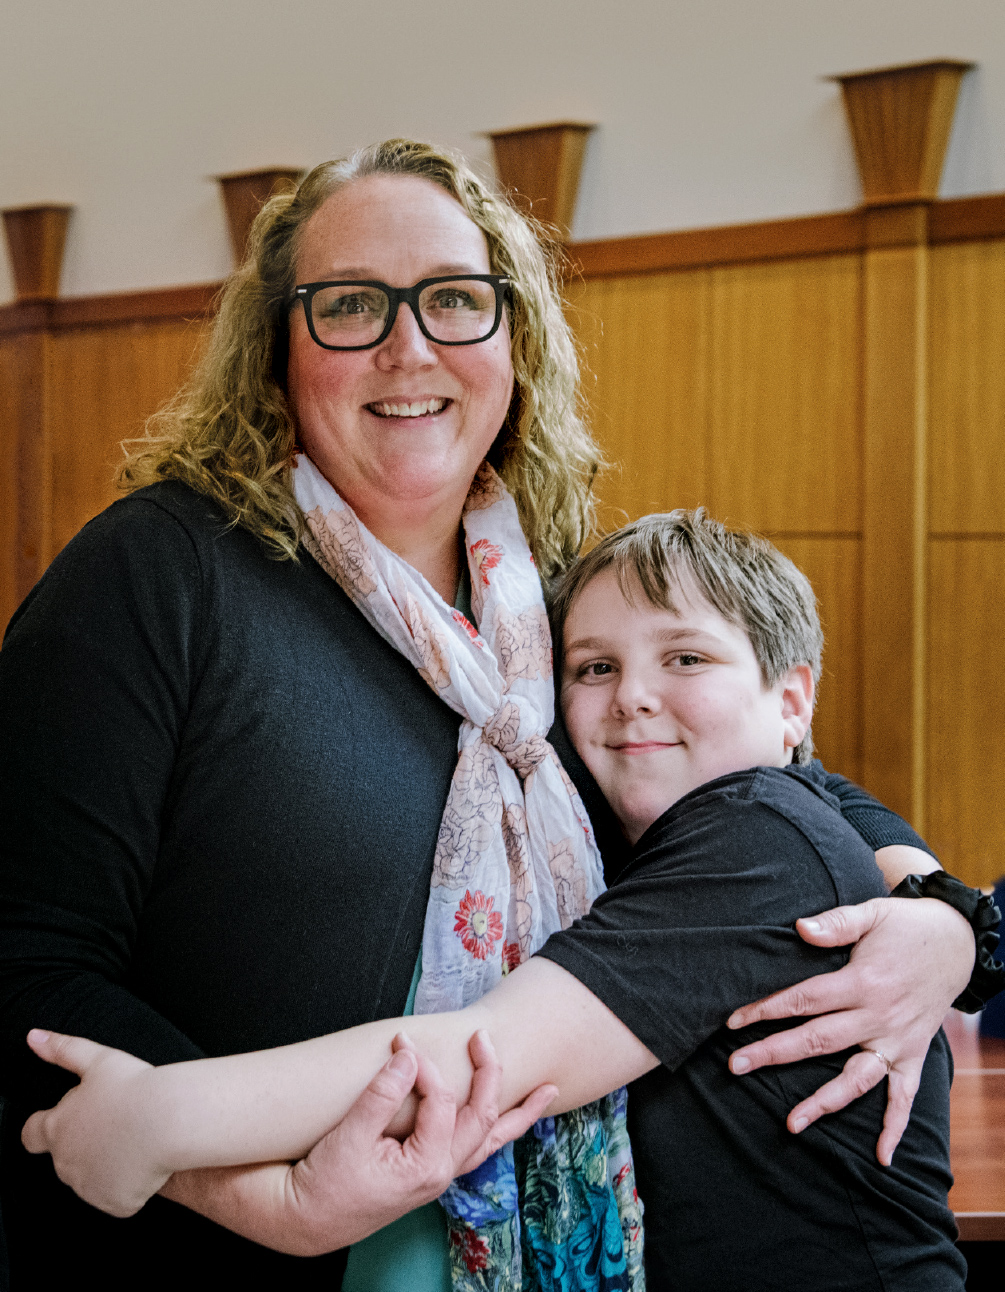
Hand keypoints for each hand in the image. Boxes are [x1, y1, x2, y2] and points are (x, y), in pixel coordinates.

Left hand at [21, 1029, 163, 1215]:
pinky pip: (117, 1196)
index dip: (43, 1127)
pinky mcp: (114, 1203)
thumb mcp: (98, 1060)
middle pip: (66, 1156)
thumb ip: (62, 1050)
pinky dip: (128, 1184)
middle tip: (115, 1124)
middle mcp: (65, 1162)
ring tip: (132, 1140)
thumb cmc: (134, 1088)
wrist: (168, 1120)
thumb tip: (34, 1037)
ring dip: (105, 1163)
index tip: (67, 1120)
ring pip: (91, 1177)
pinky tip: (143, 1162)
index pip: (31, 1135)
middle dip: (85, 1143)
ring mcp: (89, 1187)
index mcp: (56, 1129)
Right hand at [162, 1030, 555, 1254]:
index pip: (441, 1103)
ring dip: (517, 1112)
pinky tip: (508, 1117)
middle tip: (484, 1037)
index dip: (424, 1069)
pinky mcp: (430, 1170)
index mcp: (426, 1166)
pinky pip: (476, 1148)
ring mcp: (439, 1174)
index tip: (401, 1043)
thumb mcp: (350, 1135)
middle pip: (481, 1118)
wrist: (307, 1219)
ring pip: (490, 1139)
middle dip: (489, 1074)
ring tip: (546, 1090)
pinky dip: (497, 1129)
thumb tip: (410, 1054)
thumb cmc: (326, 1181)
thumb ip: (383, 1093)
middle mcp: (441, 1172)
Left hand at [726, 896, 973, 1164]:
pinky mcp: (914, 1055)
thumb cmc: (906, 926)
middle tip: (735, 1066)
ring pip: (855, 1079)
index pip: (804, 1000)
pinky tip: (881, 1158)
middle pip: (818, 1041)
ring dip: (823, 1103)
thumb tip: (800, 927)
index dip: (766, 1010)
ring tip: (790, 1124)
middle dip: (773, 1054)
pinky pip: (905, 1097)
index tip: (732, 1022)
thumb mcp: (872, 914)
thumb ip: (836, 923)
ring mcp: (897, 1041)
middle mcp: (878, 1018)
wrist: (956, 943)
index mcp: (862, 982)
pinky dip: (894, 1127)